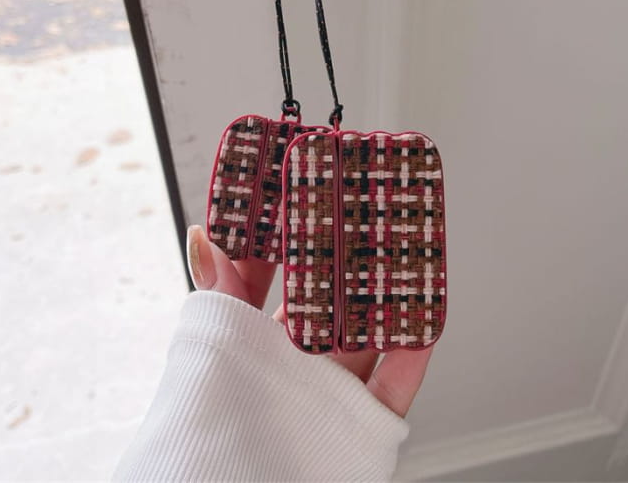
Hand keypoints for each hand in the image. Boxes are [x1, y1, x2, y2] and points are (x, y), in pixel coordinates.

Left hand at [187, 225, 432, 417]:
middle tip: (365, 207)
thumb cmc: (208, 433)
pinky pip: (397, 381)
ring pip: (369, 331)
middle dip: (348, 254)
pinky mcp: (363, 424)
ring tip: (403, 246)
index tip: (308, 194)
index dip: (292, 236)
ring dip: (388, 290)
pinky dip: (414, 348)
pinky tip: (426, 314)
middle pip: (331, 297)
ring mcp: (331, 390)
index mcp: (256, 341)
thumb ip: (216, 292)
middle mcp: (297, 361)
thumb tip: (201, 233)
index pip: (278, 276)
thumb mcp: (209, 348)